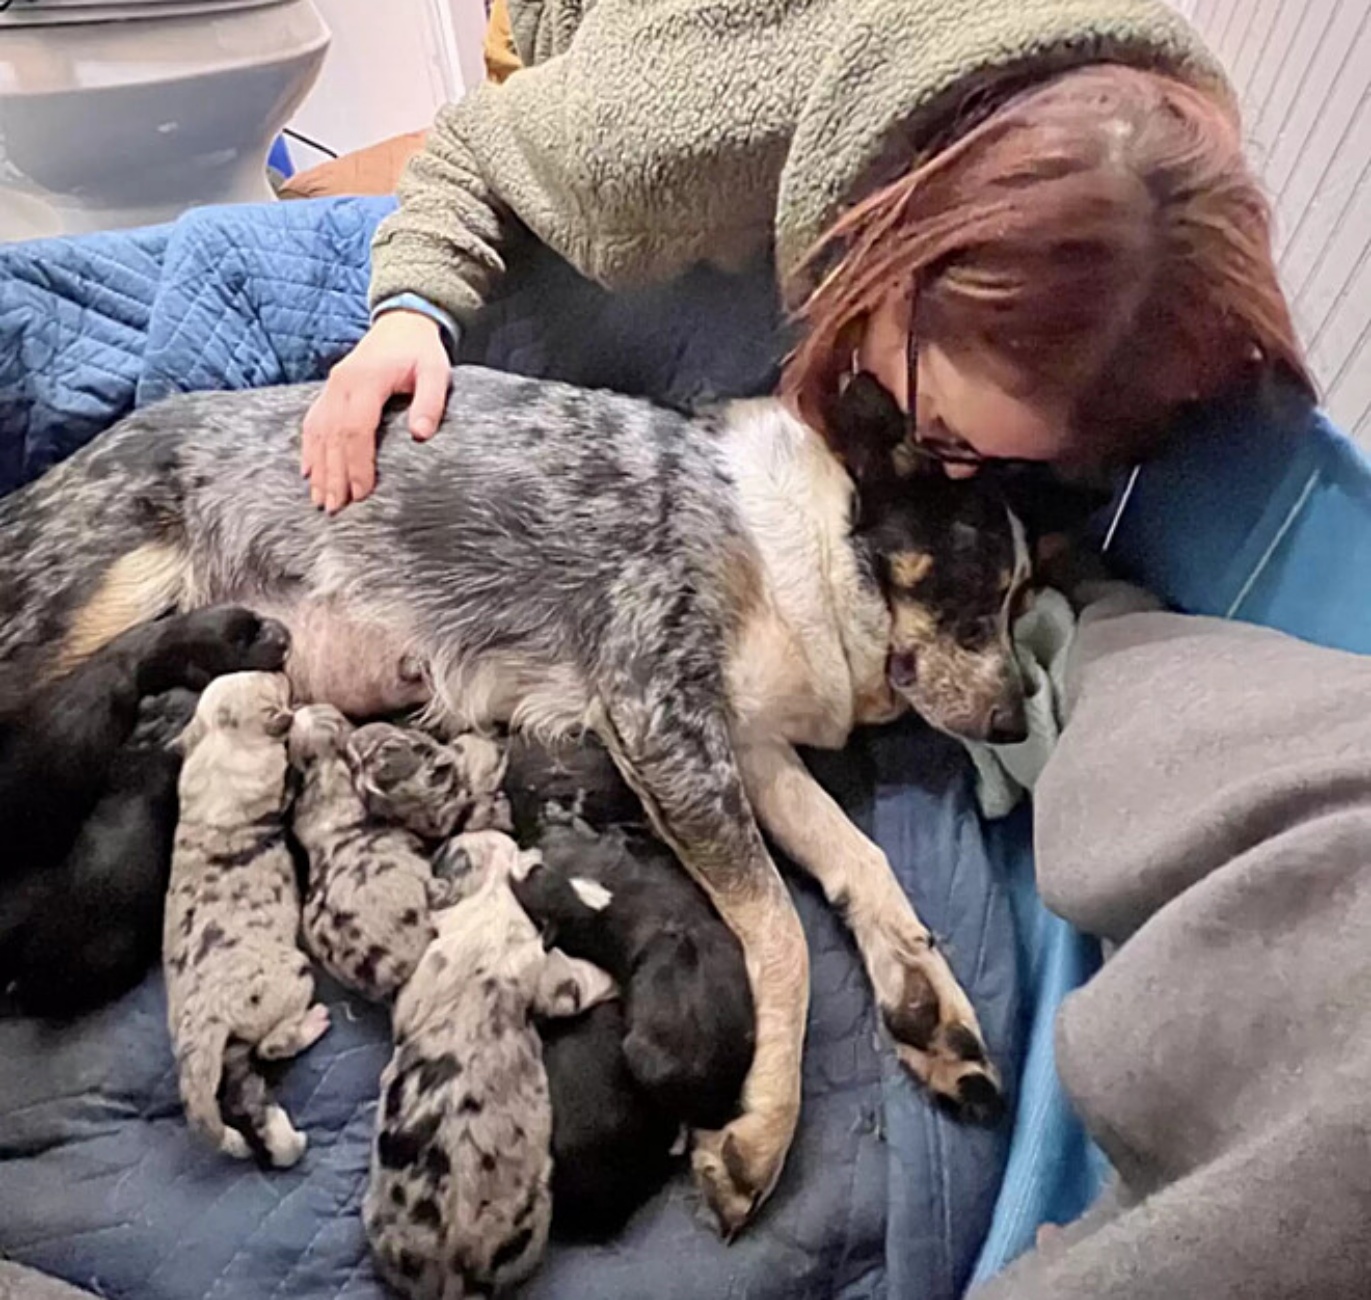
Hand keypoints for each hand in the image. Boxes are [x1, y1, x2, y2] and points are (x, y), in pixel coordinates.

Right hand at [301, 310, 450, 511]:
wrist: (401, 323)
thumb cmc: (420, 352)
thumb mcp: (436, 372)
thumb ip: (430, 402)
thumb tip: (421, 435)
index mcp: (365, 379)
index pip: (356, 428)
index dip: (357, 463)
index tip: (362, 493)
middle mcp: (341, 383)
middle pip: (332, 436)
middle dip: (334, 475)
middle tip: (335, 508)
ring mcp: (330, 387)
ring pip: (318, 433)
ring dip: (319, 468)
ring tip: (321, 500)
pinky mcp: (328, 392)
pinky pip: (312, 423)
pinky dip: (309, 450)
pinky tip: (309, 474)